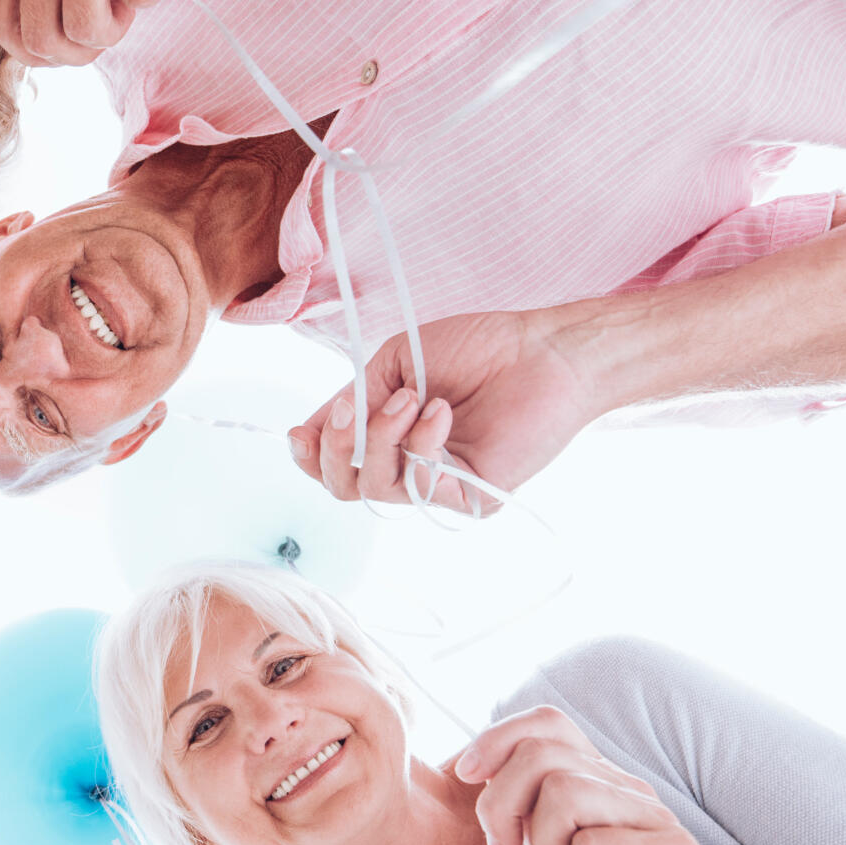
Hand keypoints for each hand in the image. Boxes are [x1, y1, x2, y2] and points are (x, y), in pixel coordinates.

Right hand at [288, 311, 606, 514]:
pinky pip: (419, 485)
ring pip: (376, 488)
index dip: (310, 455)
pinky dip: (421, 443)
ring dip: (381, 438)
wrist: (544, 350)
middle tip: (351, 409)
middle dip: (336, 449)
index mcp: (390, 435)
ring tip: (411, 397)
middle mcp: (410, 464)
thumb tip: (308, 429)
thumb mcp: (394, 362)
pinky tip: (440, 410)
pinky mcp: (470, 497)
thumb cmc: (479, 347)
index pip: (336, 465)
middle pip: (344, 487)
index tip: (301, 432)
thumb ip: (353, 397)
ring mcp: (439, 483)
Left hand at [454, 707, 797, 844]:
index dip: (496, 739)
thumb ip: (525, 813)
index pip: (547, 723)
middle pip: (539, 757)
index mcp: (596, 781)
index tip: (466, 776)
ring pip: (564, 795)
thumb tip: (477, 770)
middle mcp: (627, 787)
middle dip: (501, 807)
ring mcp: (654, 816)